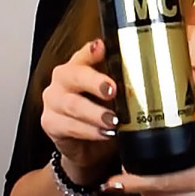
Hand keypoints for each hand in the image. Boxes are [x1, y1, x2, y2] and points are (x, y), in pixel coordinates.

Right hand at [41, 39, 117, 181]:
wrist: (91, 147)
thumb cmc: (104, 115)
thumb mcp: (116, 97)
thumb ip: (123, 84)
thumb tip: (143, 79)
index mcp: (80, 66)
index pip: (84, 54)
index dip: (91, 51)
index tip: (101, 47)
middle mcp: (63, 79)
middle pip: (74, 75)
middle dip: (95, 82)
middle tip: (112, 90)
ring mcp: (54, 101)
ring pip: (72, 104)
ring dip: (95, 113)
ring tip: (112, 120)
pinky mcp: (51, 123)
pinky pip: (69, 125)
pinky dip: (89, 131)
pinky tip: (103, 133)